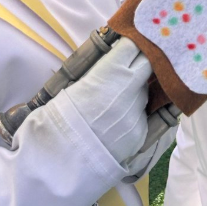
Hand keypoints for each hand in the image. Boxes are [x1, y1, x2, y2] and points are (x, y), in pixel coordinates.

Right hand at [59, 36, 152, 165]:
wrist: (58, 161)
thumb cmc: (57, 119)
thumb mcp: (74, 85)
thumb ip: (99, 71)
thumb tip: (112, 61)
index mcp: (110, 71)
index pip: (134, 45)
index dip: (132, 44)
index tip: (129, 45)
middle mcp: (130, 89)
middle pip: (149, 64)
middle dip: (142, 62)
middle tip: (131, 66)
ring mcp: (138, 112)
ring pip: (145, 91)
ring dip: (137, 90)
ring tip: (118, 100)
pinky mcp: (141, 133)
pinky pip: (142, 116)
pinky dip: (133, 115)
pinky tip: (117, 122)